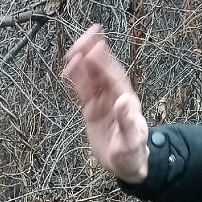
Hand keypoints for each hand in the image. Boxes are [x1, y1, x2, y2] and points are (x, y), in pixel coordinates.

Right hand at [62, 25, 149, 183]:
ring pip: (91, 78)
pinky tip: (69, 68)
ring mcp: (102, 102)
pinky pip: (82, 91)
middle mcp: (114, 96)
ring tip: (72, 50)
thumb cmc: (132, 152)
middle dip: (93, 54)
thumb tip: (123, 101)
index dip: (104, 63)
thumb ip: (127, 121)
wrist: (127, 163)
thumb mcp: (131, 140)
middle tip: (83, 38)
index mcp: (126, 99)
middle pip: (102, 71)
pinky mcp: (91, 110)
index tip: (94, 48)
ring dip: (82, 64)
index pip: (113, 77)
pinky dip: (76, 79)